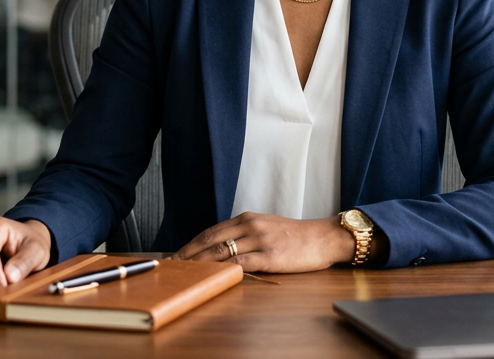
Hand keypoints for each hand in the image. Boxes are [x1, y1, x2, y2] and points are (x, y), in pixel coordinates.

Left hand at [172, 212, 354, 272]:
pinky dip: (225, 269)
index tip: (175, 255)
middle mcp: (250, 226)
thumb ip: (243, 234)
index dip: (190, 244)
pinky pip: (242, 263)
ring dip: (201, 264)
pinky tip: (213, 276)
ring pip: (222, 252)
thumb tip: (220, 248)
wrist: (323, 238)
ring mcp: (260, 240)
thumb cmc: (295, 236)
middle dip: (188, 254)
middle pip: (210, 240)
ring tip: (186, 274)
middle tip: (171, 265)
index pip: (211, 231)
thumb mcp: (266, 227)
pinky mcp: (270, 256)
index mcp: (247, 218)